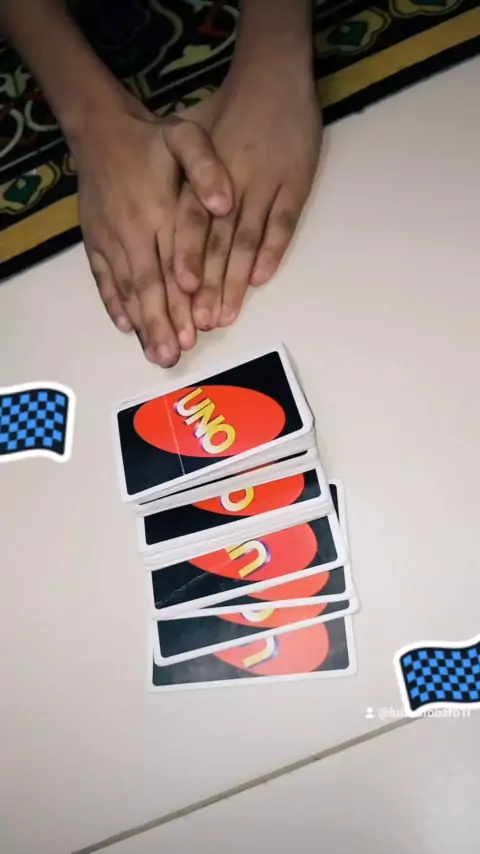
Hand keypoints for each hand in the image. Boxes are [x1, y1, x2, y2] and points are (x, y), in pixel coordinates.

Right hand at [75, 92, 231, 366]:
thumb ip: (207, 168)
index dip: (183, 297)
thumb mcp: (186, 137)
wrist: (100, 129)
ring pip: (128, 288)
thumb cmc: (152, 138)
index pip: (174, 263)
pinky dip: (114, 303)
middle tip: (173, 356)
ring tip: (155, 353)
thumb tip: (226, 203)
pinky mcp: (95, 242)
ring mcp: (111, 240)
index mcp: (158, 211)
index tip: (194, 327)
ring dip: (142, 322)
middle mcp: (133, 231)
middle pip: (150, 285)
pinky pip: (103, 278)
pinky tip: (126, 327)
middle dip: (162, 323)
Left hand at [173, 72, 321, 329]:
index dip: (185, 258)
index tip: (177, 292)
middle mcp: (231, 182)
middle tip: (200, 322)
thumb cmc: (228, 108)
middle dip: (208, 284)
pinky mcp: (295, 183)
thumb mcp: (193, 138)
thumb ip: (180, 183)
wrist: (274, 73)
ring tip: (226, 314)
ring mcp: (265, 183)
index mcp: (202, 175)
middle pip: (217, 242)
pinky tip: (261, 279)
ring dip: (236, 280)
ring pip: (247, 240)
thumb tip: (162, 226)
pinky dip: (272, 252)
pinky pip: (282, 223)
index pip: (189, 224)